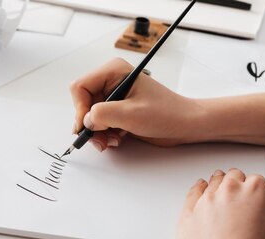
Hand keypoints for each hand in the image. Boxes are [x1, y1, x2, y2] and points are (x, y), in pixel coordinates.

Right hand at [69, 58, 205, 150]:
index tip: (87, 126)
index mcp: (114, 71)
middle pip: (83, 103)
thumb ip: (103, 115)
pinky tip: (117, 139)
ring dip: (97, 132)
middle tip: (100, 139)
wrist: (184, 125)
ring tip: (111, 141)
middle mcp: (111, 81)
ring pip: (89, 116)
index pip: (80, 87)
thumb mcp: (131, 114)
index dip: (80, 109)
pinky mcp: (117, 110)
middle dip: (89, 124)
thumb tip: (86, 121)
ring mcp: (113, 97)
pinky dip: (104, 134)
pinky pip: (99, 123)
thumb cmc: (166, 113)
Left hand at [177, 169, 264, 238]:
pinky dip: (197, 190)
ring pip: (214, 182)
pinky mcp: (190, 209)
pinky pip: (193, 192)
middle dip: (238, 183)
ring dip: (218, 184)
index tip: (259, 200)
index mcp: (255, 190)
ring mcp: (207, 198)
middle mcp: (229, 189)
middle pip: (234, 177)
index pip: (258, 181)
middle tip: (240, 195)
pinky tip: (200, 190)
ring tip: (221, 191)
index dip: (259, 192)